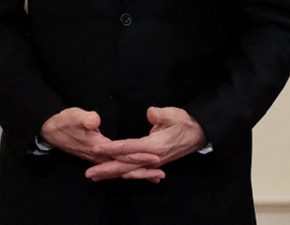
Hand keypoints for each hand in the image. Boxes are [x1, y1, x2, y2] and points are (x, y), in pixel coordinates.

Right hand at [40, 108, 163, 181]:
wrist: (51, 132)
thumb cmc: (64, 122)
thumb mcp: (73, 116)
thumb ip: (85, 118)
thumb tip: (95, 120)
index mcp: (97, 147)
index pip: (122, 153)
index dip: (139, 155)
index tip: (155, 156)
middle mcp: (99, 157)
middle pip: (125, 168)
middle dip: (143, 172)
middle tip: (161, 175)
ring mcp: (99, 160)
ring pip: (122, 171)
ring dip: (138, 175)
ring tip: (155, 178)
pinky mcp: (98, 159)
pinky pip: (117, 169)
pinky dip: (129, 173)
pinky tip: (137, 174)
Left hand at [86, 106, 206, 181]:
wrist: (199, 134)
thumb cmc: (185, 123)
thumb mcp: (173, 115)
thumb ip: (160, 114)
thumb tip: (151, 113)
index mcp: (154, 146)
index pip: (129, 148)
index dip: (112, 149)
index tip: (97, 149)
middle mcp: (152, 158)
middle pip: (126, 166)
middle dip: (107, 170)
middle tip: (89, 174)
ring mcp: (153, 162)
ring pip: (129, 171)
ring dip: (112, 174)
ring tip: (95, 176)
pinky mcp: (153, 162)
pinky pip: (135, 170)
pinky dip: (124, 173)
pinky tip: (115, 176)